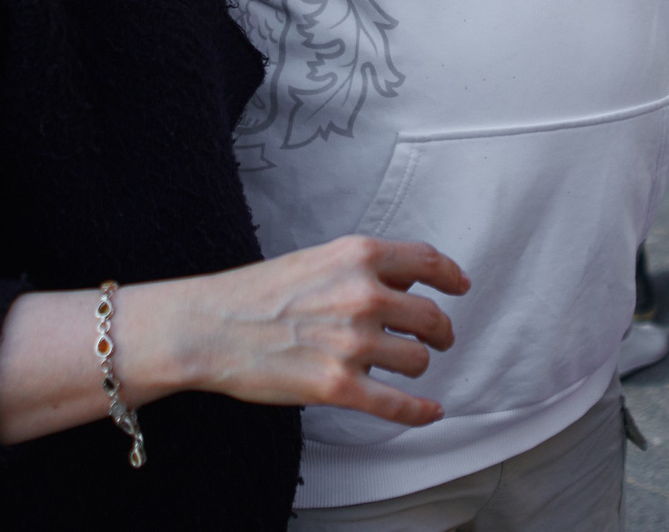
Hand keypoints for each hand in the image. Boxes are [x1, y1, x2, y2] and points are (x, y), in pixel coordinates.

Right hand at [164, 235, 468, 423]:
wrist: (208, 327)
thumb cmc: (254, 294)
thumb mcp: (316, 258)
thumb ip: (361, 269)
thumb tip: (403, 287)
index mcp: (357, 256)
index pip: (427, 262)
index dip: (451, 277)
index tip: (460, 286)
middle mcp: (363, 296)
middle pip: (432, 318)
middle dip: (441, 332)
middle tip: (439, 339)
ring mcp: (352, 343)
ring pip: (417, 360)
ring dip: (417, 367)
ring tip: (404, 368)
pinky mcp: (338, 386)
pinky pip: (398, 405)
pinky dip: (420, 412)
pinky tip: (430, 412)